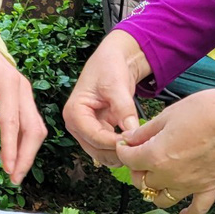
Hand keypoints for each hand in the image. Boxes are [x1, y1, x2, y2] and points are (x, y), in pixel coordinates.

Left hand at [0, 25, 46, 183]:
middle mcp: (21, 88)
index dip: (10, 148)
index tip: (7, 169)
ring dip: (28, 150)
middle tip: (14, 178)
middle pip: (33, 128)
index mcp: (7, 84)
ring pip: (35, 126)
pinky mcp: (20, 95)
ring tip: (15, 172)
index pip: (12, 122)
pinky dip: (25, 139)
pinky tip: (16, 154)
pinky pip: (29, 120)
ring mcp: (24, 92)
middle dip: (26, 155)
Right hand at [62, 29, 152, 165]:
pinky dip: (120, 149)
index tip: (134, 143)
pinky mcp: (97, 131)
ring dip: (119, 153)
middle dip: (117, 151)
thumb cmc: (109, 67)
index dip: (114, 143)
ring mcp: (85, 130)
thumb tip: (132, 132)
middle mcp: (76, 125)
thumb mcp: (117, 86)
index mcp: (74, 112)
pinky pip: (107, 148)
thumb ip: (123, 109)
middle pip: (96, 150)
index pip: (94, 137)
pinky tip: (135, 144)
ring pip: (101, 153)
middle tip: (140, 148)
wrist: (113, 60)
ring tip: (139, 146)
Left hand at [114, 83, 214, 213]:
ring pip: (162, 199)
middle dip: (137, 169)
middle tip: (141, 156)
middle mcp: (170, 176)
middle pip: (143, 181)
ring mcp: (190, 185)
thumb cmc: (204, 110)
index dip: (124, 150)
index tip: (126, 144)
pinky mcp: (209, 187)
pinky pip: (197, 210)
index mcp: (156, 156)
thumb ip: (145, 132)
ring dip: (155, 191)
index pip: (129, 160)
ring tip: (156, 179)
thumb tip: (129, 139)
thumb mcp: (167, 115)